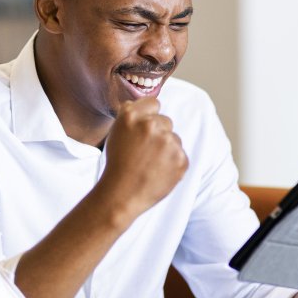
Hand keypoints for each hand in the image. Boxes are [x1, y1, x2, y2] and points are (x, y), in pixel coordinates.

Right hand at [96, 97, 187, 221]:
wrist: (122, 195)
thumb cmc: (118, 164)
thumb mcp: (116, 132)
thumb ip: (132, 114)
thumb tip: (148, 104)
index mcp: (131, 116)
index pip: (154, 103)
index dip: (149, 116)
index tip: (144, 130)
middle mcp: (151, 125)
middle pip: (166, 121)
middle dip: (158, 133)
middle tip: (144, 152)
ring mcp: (168, 142)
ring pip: (174, 138)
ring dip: (166, 149)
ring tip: (150, 164)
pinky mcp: (181, 159)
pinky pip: (180, 155)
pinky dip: (173, 164)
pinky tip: (158, 172)